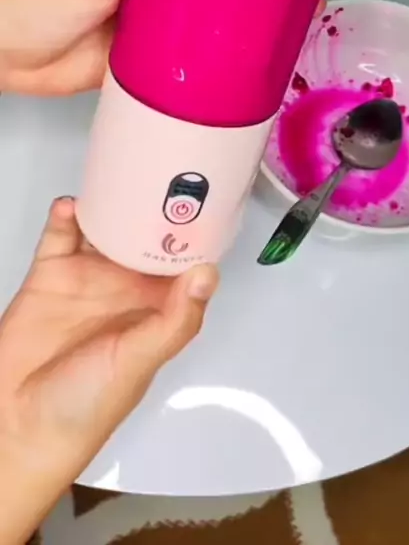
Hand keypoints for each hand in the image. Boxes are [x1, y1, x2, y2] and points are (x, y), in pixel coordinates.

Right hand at [0, 198, 217, 541]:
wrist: (19, 422)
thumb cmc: (89, 404)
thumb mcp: (140, 361)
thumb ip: (176, 319)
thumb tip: (206, 272)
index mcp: (157, 307)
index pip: (183, 260)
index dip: (194, 232)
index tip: (206, 197)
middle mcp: (126, 287)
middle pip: (145, 233)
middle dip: (154, 205)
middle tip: (163, 170)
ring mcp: (89, 277)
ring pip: (106, 226)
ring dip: (113, 203)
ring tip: (120, 174)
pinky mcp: (52, 274)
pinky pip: (62, 235)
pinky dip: (67, 215)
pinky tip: (73, 204)